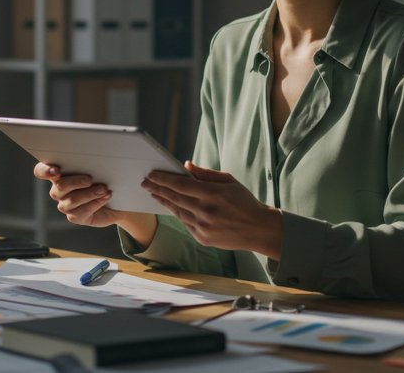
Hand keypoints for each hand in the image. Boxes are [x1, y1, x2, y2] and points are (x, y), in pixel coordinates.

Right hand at [34, 162, 122, 227]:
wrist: (115, 199)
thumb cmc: (105, 177)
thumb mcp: (98, 166)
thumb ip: (89, 162)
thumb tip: (93, 156)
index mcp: (58, 173)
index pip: (41, 171)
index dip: (45, 171)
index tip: (57, 171)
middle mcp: (58, 190)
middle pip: (59, 186)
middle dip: (75, 182)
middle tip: (90, 179)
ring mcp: (65, 204)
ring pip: (71, 200)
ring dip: (89, 194)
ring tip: (103, 189)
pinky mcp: (75, 216)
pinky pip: (81, 211)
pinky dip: (95, 203)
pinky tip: (106, 196)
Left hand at [142, 161, 282, 257]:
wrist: (258, 229)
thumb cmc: (244, 202)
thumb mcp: (229, 181)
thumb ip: (206, 174)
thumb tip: (186, 165)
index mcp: (213, 194)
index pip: (181, 185)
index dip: (164, 179)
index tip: (152, 174)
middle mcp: (206, 211)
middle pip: (175, 198)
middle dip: (158, 188)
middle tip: (145, 182)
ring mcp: (203, 227)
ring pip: (177, 211)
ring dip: (163, 201)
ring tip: (153, 192)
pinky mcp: (202, 238)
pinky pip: (184, 223)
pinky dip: (176, 213)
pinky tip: (169, 205)